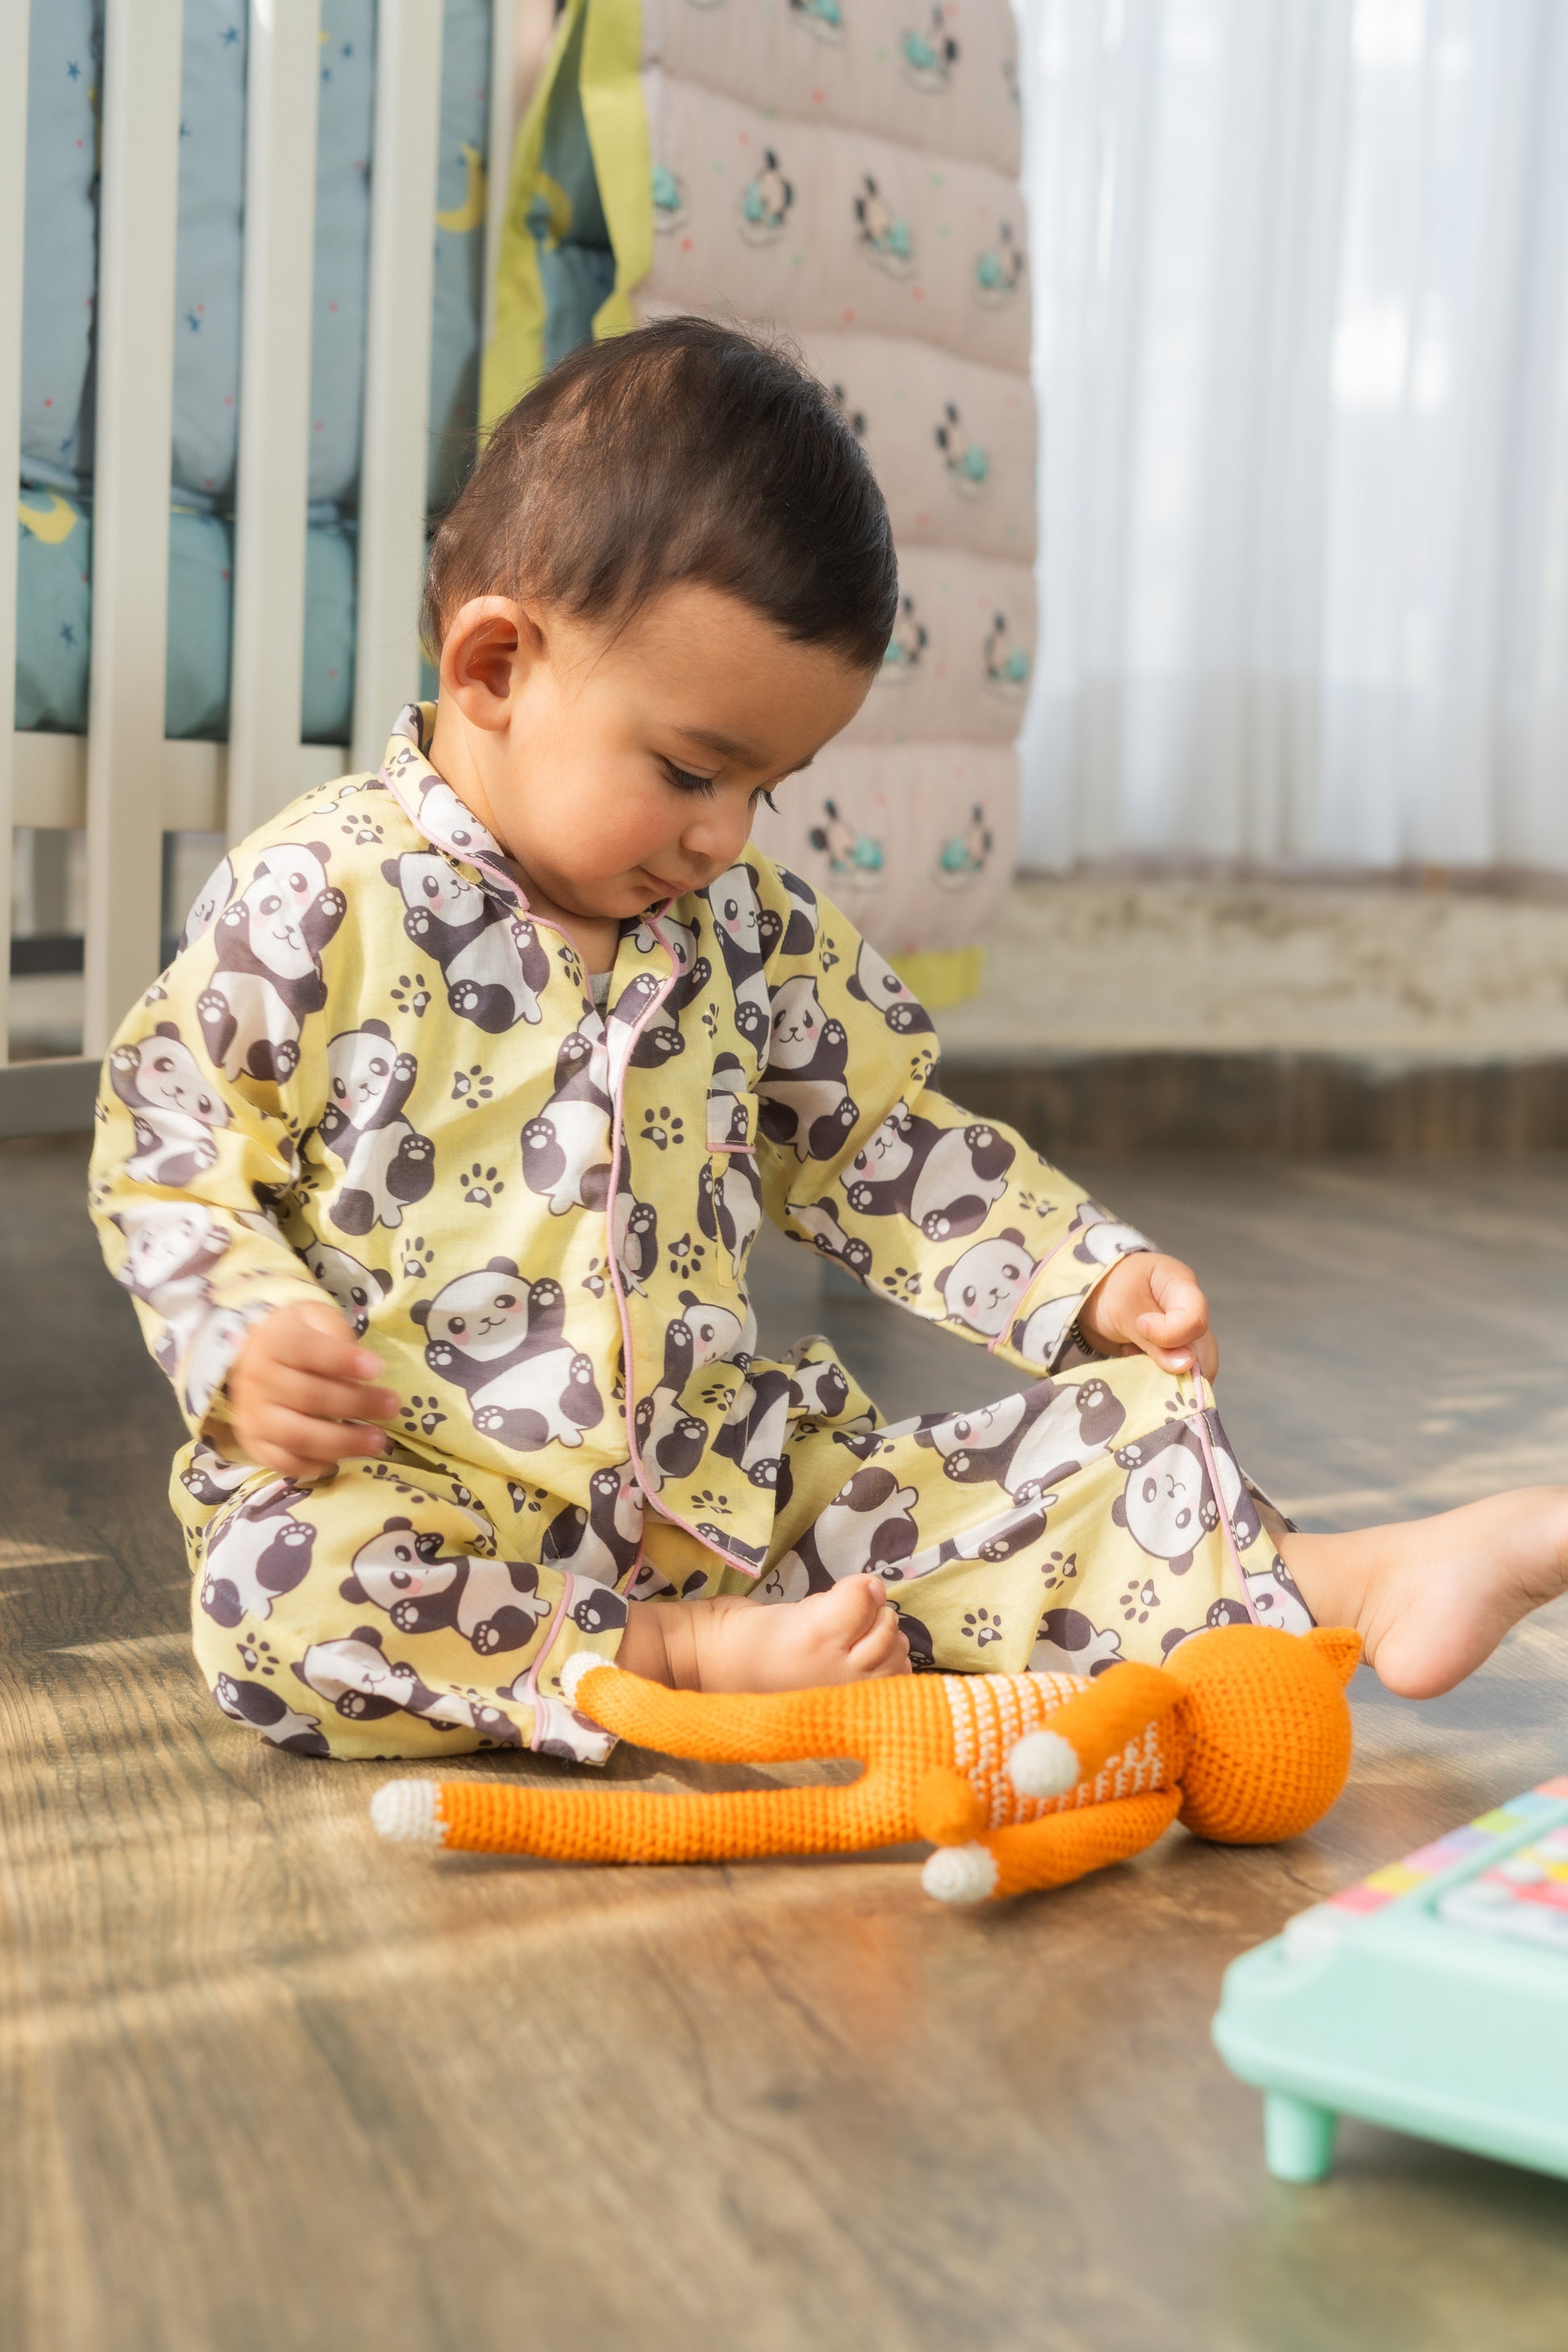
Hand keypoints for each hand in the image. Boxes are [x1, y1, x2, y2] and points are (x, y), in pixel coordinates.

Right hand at [223, 1302, 398, 1478]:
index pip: (306, 1349)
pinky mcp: (255, 1443)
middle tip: (392, 1406)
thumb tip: (364, 1365)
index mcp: (274, 1341)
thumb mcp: (315, 1319)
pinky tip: (342, 1460)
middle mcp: (258, 1379)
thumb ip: (336, 1334)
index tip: (378, 1368)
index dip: (342, 1359)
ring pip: (296, 1435)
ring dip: (341, 1441)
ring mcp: (253, 1415)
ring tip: (377, 1441)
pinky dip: (313, 1465)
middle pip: (307, 1395)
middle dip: (355, 1403)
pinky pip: (282, 1462)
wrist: (255, 1358)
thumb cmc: (299, 1337)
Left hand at [1075, 1252, 1217, 1378]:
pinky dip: (1158, 1378)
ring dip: (1166, 1375)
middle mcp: (1190, 1312)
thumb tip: (1186, 1365)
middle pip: (1202, 1349)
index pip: (1196, 1320)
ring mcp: (1184, 1335)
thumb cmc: (1106, 1290)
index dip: (1171, 1335)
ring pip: (1193, 1368)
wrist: (1090, 1301)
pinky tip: (1136, 1362)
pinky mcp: (1173, 1353)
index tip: (1140, 1328)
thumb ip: (1153, 1338)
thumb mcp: (1123, 1308)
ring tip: (1136, 1357)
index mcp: (1182, 1286)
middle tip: (1142, 1358)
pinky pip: (1177, 1375)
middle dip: (1177, 1366)